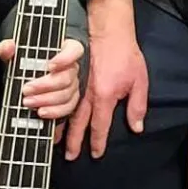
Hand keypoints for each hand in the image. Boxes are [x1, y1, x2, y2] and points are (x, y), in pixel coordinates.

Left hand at [0, 37, 85, 119]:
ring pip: (66, 94)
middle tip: (26, 89)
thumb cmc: (25, 61)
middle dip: (46, 85)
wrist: (26, 77)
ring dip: (46, 100)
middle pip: (67, 77)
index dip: (65, 58)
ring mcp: (72, 85)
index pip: (74, 50)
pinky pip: (67, 108)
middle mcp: (71, 68)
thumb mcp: (15, 53)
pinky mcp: (69, 101)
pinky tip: (41, 111)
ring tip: (27, 101)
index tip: (50, 65)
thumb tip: (7, 47)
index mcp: (64, 50)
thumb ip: (8, 48)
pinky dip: (54, 111)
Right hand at [64, 28, 147, 160]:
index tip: (96, 154)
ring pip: (66, 112)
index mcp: (106, 97)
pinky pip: (61, 97)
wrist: (109, 32)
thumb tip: (137, 128)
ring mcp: (78, 85)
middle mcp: (88, 95)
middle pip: (79, 123)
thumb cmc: (126, 55)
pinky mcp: (72, 76)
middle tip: (69, 157)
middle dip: (74, 141)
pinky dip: (54, 109)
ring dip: (60, 128)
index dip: (98, 141)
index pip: (101, 125)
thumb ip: (137, 106)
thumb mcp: (139, 81)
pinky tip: (48, 117)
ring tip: (54, 143)